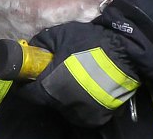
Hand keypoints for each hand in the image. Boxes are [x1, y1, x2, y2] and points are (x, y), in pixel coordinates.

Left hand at [16, 22, 139, 126]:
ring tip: (76, 73)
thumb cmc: (90, 43)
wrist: (126, 52)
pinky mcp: (96, 117)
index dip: (26, 81)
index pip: (27, 93)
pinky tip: (89, 83)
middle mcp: (63, 106)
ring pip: (64, 104)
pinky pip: (81, 108)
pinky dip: (81, 98)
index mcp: (50, 88)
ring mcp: (80, 114)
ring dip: (65, 92)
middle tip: (56, 68)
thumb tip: (33, 49)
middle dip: (47, 84)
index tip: (30, 72)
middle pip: (46, 98)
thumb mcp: (60, 35)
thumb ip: (42, 43)